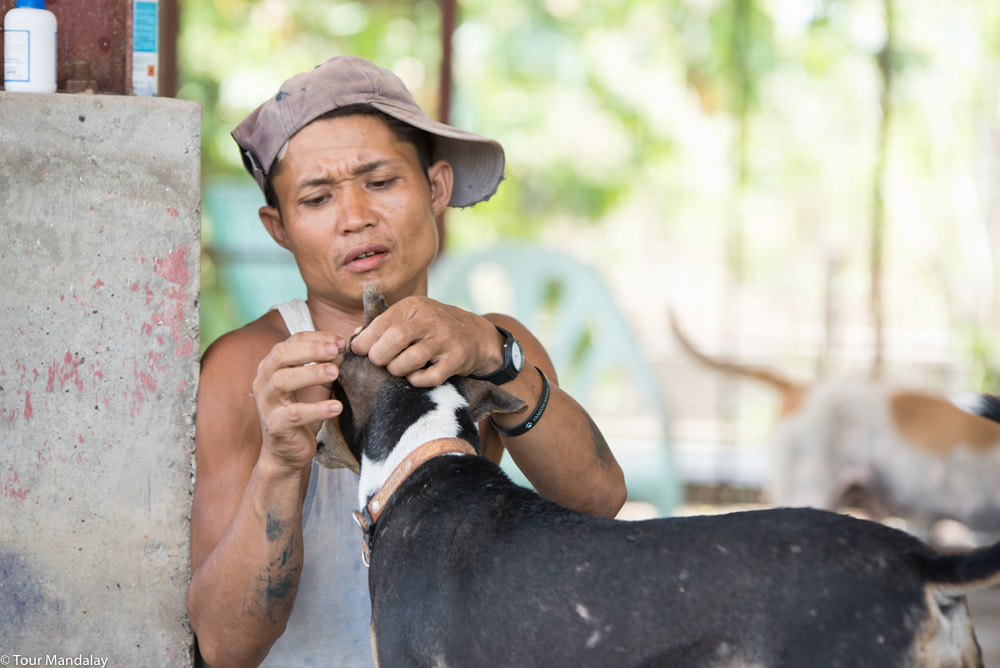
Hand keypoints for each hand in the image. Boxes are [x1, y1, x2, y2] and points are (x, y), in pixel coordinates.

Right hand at [251, 331, 345, 471]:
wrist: (287, 452)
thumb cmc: (301, 412)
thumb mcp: (316, 385)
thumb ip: (326, 366)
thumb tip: (343, 347)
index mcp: (272, 366)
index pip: (291, 342)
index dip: (316, 337)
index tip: (340, 340)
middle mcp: (263, 381)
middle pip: (281, 354)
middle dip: (311, 349)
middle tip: (336, 350)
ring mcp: (266, 403)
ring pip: (282, 380)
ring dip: (311, 373)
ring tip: (335, 373)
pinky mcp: (276, 426)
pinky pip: (295, 414)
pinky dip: (317, 409)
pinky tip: (337, 407)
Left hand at [350, 297, 502, 386]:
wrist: (477, 335)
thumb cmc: (434, 327)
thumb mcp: (412, 315)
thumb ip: (384, 324)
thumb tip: (354, 339)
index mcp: (414, 306)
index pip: (381, 323)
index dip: (364, 341)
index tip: (360, 351)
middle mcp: (430, 320)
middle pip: (394, 339)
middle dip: (379, 356)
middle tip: (379, 362)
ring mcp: (445, 340)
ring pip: (410, 360)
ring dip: (396, 369)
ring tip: (397, 369)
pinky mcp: (456, 360)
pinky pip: (429, 377)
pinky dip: (416, 381)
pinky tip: (416, 376)